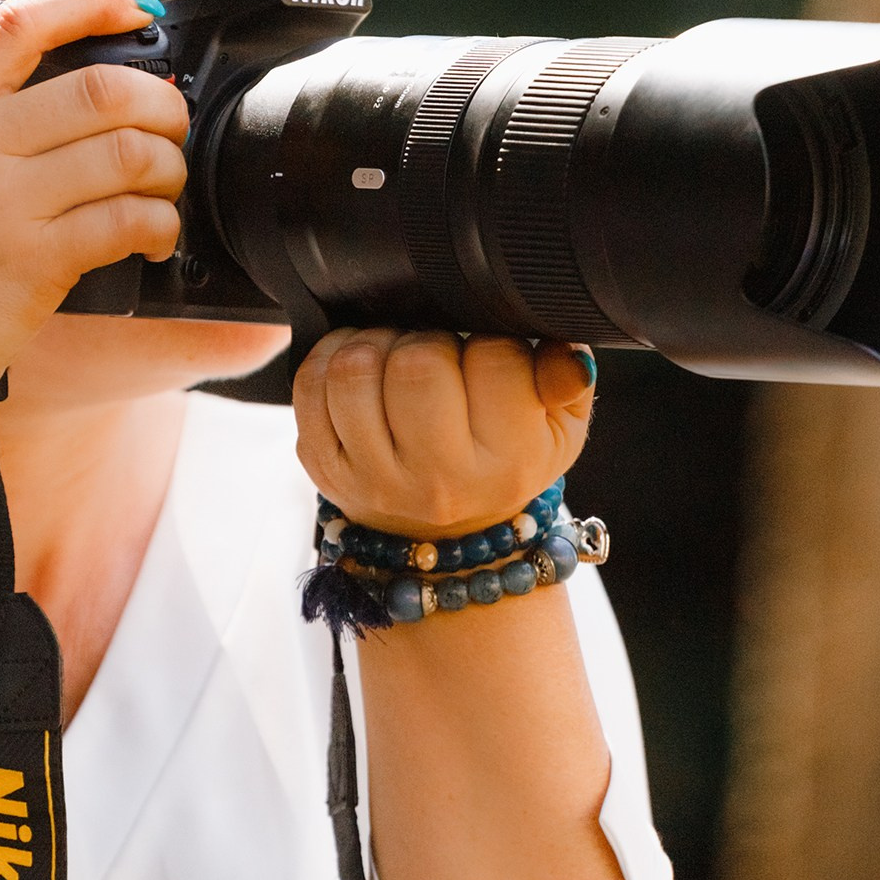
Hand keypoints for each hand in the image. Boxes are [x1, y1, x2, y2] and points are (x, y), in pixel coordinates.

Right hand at [0, 0, 186, 428]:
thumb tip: (32, 101)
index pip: (17, 25)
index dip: (88, 2)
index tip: (132, 8)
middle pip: (102, 88)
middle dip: (162, 103)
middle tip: (172, 126)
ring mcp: (0, 203)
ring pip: (128, 153)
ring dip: (168, 168)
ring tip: (165, 188)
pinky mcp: (33, 261)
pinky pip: (128, 221)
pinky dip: (160, 226)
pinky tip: (156, 237)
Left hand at [292, 330, 594, 534]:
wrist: (444, 539)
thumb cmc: (502, 464)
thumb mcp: (558, 431)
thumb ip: (567, 384)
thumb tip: (568, 356)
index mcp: (509, 463)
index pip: (495, 361)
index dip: (492, 340)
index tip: (490, 355)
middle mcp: (439, 479)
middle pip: (417, 364)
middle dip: (428, 340)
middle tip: (439, 353)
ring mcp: (373, 476)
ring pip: (356, 369)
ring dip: (376, 344)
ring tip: (398, 356)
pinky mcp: (323, 466)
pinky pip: (311, 386)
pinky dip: (331, 357)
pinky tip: (363, 366)